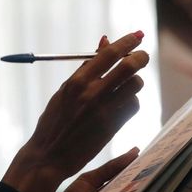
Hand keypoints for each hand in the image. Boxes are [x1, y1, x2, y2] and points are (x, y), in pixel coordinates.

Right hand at [2, 31, 148, 191]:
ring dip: (135, 81)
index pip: (109, 53)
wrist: (49, 155)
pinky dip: (132, 100)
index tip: (137, 35)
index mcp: (77, 81)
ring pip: (135, 85)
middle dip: (140, 57)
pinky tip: (123, 102)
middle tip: (142, 55)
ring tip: (127, 83)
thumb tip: (105, 41)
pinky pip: (134, 105)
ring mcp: (105, 111)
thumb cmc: (54, 119)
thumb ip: (86, 67)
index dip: (127, 41)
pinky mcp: (113, 126)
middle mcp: (92, 94)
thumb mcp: (65, 90)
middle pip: (129, 66)